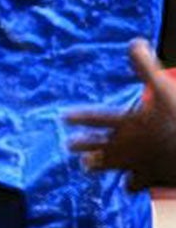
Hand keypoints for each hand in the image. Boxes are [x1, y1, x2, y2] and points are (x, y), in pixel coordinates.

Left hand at [69, 39, 175, 190]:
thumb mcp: (163, 89)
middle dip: (83, 145)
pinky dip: (131, 183)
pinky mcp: (148, 178)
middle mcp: (124, 145)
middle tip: (69, 145)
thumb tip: (134, 42)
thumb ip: (146, 67)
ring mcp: (134, 163)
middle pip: (97, 146)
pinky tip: (128, 184)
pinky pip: (133, 184)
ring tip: (87, 166)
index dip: (79, 117)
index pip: (96, 119)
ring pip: (109, 166)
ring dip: (98, 165)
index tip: (64, 118)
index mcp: (125, 124)